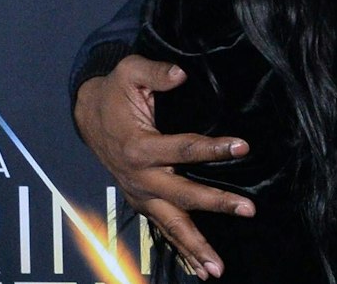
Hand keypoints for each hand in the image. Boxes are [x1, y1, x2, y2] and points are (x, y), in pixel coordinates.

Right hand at [73, 55, 254, 278]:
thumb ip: (156, 72)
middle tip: (248, 208)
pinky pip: (163, 228)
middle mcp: (139, 176)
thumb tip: (180, 74)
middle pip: (181, 195)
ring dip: (194, 246)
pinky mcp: (143, 200)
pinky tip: (201, 268)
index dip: (213, 148)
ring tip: (217, 269)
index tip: (243, 146)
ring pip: (170, 224)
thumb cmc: (114, 91)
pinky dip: (181, 250)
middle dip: (215, 203)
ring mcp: (140, 193)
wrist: (88, 113)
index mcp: (139, 147)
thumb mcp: (130, 72)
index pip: (182, 149)